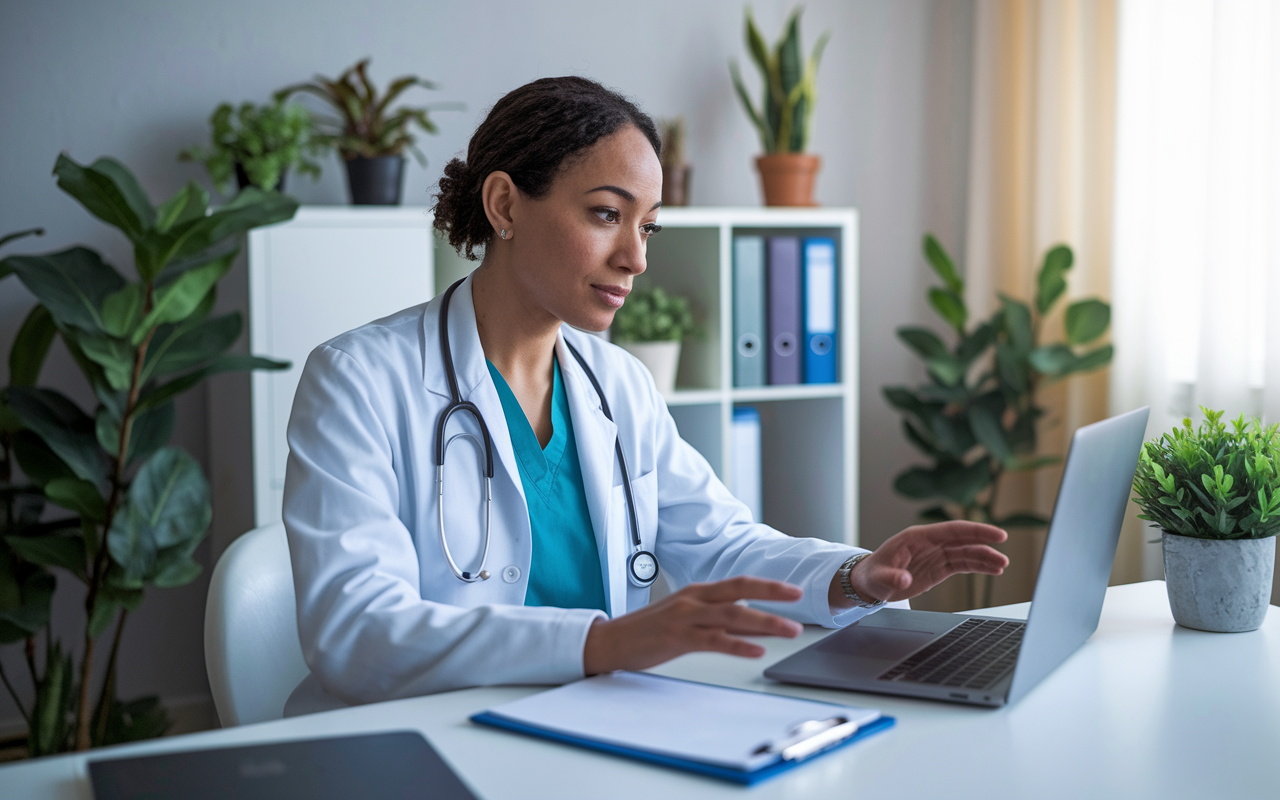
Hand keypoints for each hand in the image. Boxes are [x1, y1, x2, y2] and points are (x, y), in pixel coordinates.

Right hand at [583, 577, 803, 674]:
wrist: (612, 641)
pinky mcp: (678, 638)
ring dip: (766, 622)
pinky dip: (738, 644)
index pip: (739, 584)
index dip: (768, 586)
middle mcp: (694, 599)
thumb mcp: (686, 617)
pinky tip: (756, 651)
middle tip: (799, 599)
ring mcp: (686, 617)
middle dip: (773, 594)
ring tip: (790, 631)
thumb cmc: (649, 630)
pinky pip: (714, 640)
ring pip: (733, 615)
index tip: (793, 591)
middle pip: (740, 591)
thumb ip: (717, 618)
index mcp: (698, 592)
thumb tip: (751, 622)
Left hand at [830, 521, 1008, 607]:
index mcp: (917, 537)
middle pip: (963, 539)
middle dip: (984, 543)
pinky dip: (977, 567)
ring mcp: (936, 555)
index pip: (952, 530)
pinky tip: (992, 570)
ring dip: (984, 558)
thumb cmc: (871, 575)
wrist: (869, 584)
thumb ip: (891, 577)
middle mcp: (930, 543)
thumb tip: (903, 579)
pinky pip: (962, 565)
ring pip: (965, 553)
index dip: (975, 531)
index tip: (995, 534)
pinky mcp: (939, 567)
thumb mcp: (878, 578)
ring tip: (1001, 566)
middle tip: (1003, 549)